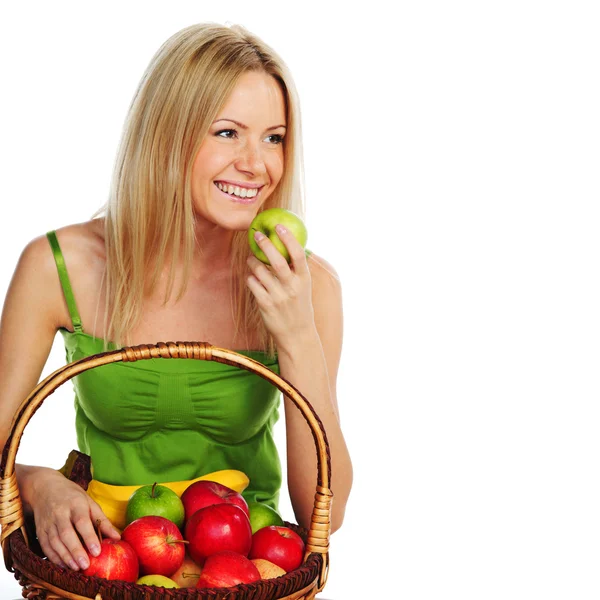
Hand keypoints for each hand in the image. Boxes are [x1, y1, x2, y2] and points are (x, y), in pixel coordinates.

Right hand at [30, 469, 119, 569]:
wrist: (45, 488)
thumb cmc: (73, 496)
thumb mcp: (90, 502)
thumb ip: (103, 520)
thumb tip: (117, 537)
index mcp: (75, 504)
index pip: (82, 522)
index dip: (89, 537)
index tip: (97, 551)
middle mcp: (60, 513)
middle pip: (66, 534)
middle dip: (76, 551)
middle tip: (86, 565)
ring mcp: (48, 522)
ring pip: (55, 542)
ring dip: (65, 557)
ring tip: (77, 568)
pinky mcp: (40, 530)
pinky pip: (46, 546)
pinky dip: (54, 557)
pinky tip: (64, 565)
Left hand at [246, 224, 315, 348]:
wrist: (297, 335)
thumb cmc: (299, 306)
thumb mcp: (304, 287)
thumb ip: (297, 269)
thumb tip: (289, 244)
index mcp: (304, 280)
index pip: (298, 255)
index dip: (288, 238)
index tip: (279, 226)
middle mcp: (292, 287)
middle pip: (277, 261)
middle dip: (265, 245)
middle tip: (257, 235)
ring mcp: (278, 296)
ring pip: (260, 271)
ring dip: (253, 262)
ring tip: (252, 259)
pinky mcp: (265, 305)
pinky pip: (252, 283)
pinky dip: (250, 277)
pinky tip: (253, 277)